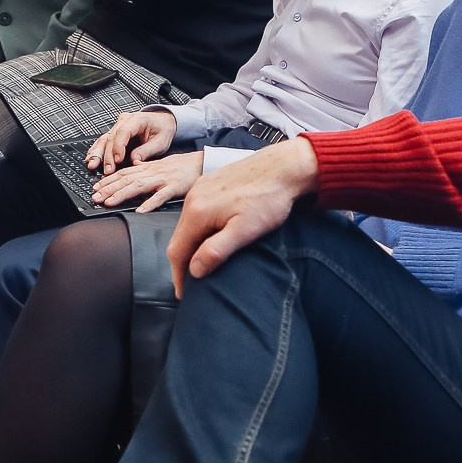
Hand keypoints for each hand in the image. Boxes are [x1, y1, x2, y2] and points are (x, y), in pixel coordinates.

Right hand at [84, 109, 178, 173]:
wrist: (162, 122)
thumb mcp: (161, 141)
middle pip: (111, 137)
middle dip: (108, 155)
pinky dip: (97, 151)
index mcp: (137, 119)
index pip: (123, 132)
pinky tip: (91, 159)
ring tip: (93, 165)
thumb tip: (134, 160)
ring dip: (98, 153)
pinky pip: (104, 142)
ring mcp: (118, 127)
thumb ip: (147, 150)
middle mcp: (124, 121)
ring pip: (104, 139)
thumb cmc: (162, 130)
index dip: (119, 146)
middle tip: (108, 170)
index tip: (118, 160)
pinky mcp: (115, 134)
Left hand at [91, 151, 201, 211]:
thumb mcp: (161, 164)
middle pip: (126, 179)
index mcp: (148, 168)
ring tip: (109, 202)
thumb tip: (134, 165)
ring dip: (122, 194)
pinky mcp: (175, 187)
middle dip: (109, 188)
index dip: (108, 180)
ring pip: (138, 186)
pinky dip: (149, 203)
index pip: (124, 173)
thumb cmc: (183, 166)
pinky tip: (139, 210)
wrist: (202, 162)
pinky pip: (160, 196)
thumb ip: (147, 166)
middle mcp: (152, 172)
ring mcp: (163, 179)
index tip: (95, 188)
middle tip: (95, 198)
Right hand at [165, 137, 318, 295]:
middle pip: (179, 238)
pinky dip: (199, 231)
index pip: (177, 252)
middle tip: (192, 285)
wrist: (284, 166)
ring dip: (191, 246)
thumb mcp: (245, 230)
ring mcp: (201, 188)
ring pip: (187, 225)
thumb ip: (216, 250)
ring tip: (201, 264)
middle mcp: (192, 198)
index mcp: (197, 212)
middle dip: (183, 263)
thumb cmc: (268, 198)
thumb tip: (193, 270)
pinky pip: (197, 213)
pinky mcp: (211, 183)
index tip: (184, 296)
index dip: (179, 276)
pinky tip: (211, 237)